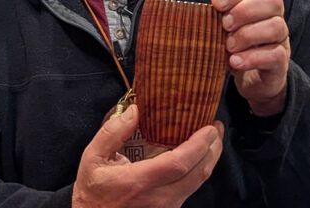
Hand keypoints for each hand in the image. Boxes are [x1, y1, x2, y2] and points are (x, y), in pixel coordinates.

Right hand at [72, 105, 223, 207]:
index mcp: (139, 182)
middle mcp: (159, 198)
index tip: (210, 127)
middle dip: (213, 148)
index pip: (179, 163)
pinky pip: (191, 188)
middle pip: (199, 173)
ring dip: (210, 159)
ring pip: (198, 182)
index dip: (199, 145)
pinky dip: (199, 170)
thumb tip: (135, 110)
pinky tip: (198, 156)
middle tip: (216, 126)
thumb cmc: (93, 191)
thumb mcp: (93, 158)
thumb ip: (112, 133)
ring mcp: (167, 207)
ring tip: (211, 138)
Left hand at [213, 0, 290, 116]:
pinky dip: (252, 57)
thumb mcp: (222, 32)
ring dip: (248, 34)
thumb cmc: (234, 50)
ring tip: (229, 46)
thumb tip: (195, 14)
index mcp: (259, 5)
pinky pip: (276, 55)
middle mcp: (274, 19)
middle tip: (224, 25)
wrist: (252, 81)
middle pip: (273, 1)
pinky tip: (235, 62)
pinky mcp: (281, 63)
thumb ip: (215, 20)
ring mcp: (281, 41)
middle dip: (245, 11)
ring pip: (276, 27)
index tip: (216, 3)